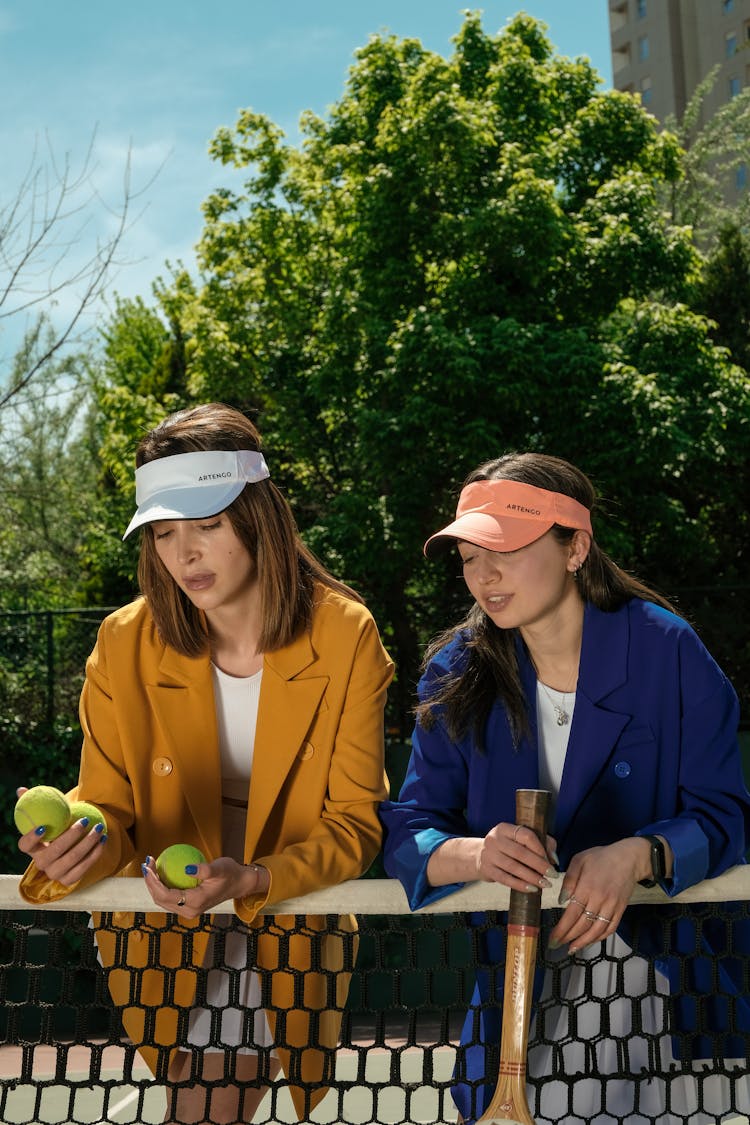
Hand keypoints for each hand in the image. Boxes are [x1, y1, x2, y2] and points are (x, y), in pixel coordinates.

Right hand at [16, 786, 107, 886]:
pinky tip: (103, 839)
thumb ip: (36, 804)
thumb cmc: (58, 828)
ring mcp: (55, 873)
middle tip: (84, 821)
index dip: (31, 838)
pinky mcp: (69, 880)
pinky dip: (95, 853)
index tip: (43, 826)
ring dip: (88, 842)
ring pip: (72, 859)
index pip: (25, 846)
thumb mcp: (48, 816)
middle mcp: (41, 863)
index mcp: (33, 849)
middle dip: (70, 836)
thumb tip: (21, 790)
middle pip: (54, 852)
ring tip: (99, 827)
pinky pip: (84, 867)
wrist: (73, 848)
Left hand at [141, 855, 268, 917]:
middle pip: (160, 899)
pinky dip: (162, 886)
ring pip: (163, 900)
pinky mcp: (188, 906)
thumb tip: (186, 868)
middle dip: (150, 883)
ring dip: (154, 885)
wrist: (239, 884)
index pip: (166, 895)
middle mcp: (189, 910)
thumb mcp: (220, 868)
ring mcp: (188, 910)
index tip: (149, 865)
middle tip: (147, 863)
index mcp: (195, 902)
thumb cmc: (230, 873)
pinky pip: (170, 897)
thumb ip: (204, 869)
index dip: (153, 881)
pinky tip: (161, 872)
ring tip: (151, 866)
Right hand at [476, 821, 558, 892]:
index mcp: (504, 828)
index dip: (540, 848)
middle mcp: (494, 839)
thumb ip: (541, 843)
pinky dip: (520, 885)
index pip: (525, 835)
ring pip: (513, 867)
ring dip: (532, 877)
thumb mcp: (519, 839)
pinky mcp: (487, 870)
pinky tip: (532, 889)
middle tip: (553, 875)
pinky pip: (505, 879)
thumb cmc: (507, 847)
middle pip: (520, 853)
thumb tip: (554, 859)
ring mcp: (488, 854)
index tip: (551, 860)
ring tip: (546, 884)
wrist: (480, 855)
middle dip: (539, 865)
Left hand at [550, 838, 648, 952]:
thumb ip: (569, 880)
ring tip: (572, 949)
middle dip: (568, 938)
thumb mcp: (579, 860)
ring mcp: (612, 906)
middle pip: (582, 925)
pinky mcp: (621, 910)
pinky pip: (610, 928)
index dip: (561, 929)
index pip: (571, 914)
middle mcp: (599, 900)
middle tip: (557, 945)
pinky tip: (590, 941)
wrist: (629, 858)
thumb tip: (562, 901)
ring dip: (584, 942)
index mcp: (586, 887)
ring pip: (596, 930)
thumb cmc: (601, 857)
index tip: (552, 938)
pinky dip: (600, 937)